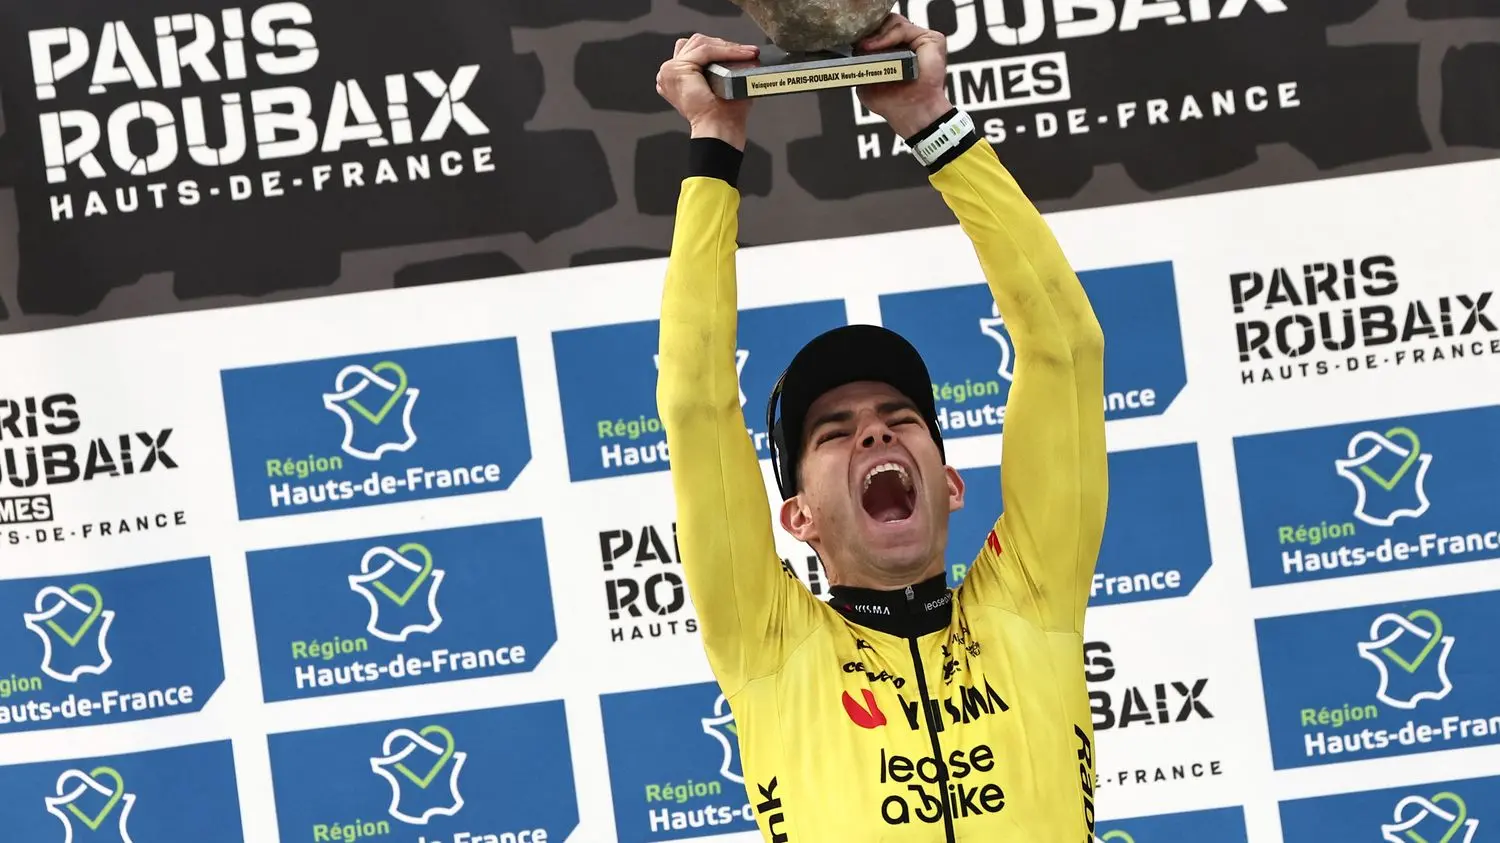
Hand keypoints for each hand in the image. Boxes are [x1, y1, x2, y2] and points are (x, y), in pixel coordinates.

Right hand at [656, 33, 758, 149]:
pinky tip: (742, 54)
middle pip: (696, 42)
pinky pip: (706, 50)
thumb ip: (723, 67)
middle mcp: (669, 73)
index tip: (739, 51)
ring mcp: (670, 70)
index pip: (694, 50)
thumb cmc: (723, 115)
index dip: (717, 48)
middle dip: (722, 45)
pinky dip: (726, 51)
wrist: (719, 129)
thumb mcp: (723, 85)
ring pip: (701, 44)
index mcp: (676, 78)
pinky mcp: (678, 69)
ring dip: (728, 47)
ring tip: (747, 53)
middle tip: (744, 52)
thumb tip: (741, 53)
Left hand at [855, 14, 953, 138]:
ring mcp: (919, 40)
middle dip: (870, 31)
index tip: (853, 44)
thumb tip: (852, 51)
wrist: (911, 113)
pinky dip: (887, 37)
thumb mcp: (867, 83)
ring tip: (865, 48)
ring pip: (893, 22)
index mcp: (895, 50)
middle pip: (885, 22)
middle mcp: (908, 43)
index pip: (879, 30)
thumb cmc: (893, 103)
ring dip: (876, 34)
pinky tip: (875, 47)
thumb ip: (860, 66)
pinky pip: (904, 29)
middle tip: (858, 45)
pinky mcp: (931, 39)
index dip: (866, 34)